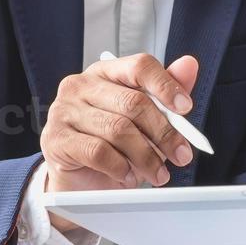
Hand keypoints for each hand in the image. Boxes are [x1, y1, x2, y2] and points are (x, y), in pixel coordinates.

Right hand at [39, 53, 199, 231]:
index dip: (166, 86)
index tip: (186, 108)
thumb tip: (189, 65)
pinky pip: (98, 152)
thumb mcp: (145, 119)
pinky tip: (129, 176)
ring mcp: (64, 110)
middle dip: (164, 132)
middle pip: (133, 102)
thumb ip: (165, 92)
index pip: (139, 66)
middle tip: (182, 154)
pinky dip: (121, 167)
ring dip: (146, 157)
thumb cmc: (113, 143)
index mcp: (106, 72)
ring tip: (158, 174)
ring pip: (118, 130)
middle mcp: (81, 85)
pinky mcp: (56, 139)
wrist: (80, 179)